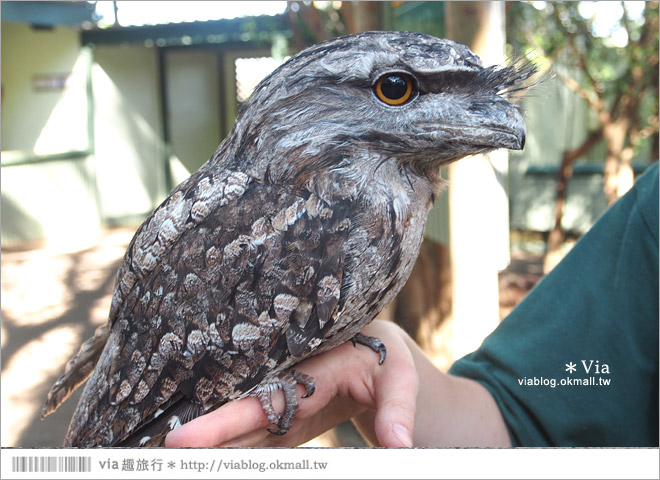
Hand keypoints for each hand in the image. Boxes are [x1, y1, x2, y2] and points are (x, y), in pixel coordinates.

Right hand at [165, 320, 418, 446]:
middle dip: (204, 434)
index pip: (262, 400)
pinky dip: (237, 451)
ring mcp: (284, 405)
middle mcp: (289, 386)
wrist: (376, 353)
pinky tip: (217, 461)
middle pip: (241, 414)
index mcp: (312, 370)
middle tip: (165, 450)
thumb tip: (397, 445)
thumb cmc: (384, 360)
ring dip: (214, 445)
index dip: (226, 421)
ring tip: (175, 457)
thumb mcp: (400, 378)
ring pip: (243, 429)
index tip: (186, 437)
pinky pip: (259, 440)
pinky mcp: (287, 422)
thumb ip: (397, 410)